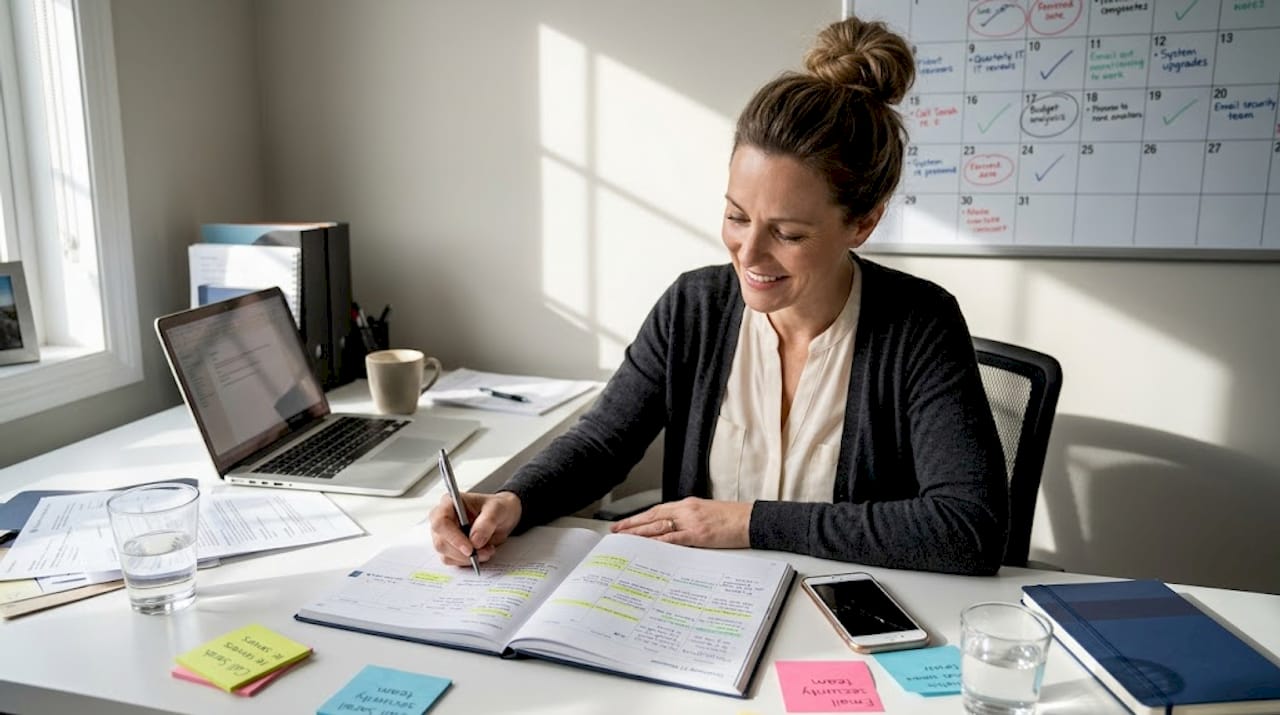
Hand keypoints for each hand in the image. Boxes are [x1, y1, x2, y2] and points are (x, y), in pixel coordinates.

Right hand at [429, 491, 521, 566]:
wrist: (502, 517)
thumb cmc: (496, 508)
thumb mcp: (497, 509)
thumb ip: (487, 522)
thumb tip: (475, 541)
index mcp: (449, 503)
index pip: (440, 522)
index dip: (453, 537)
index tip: (470, 548)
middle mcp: (443, 519)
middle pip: (441, 542)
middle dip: (463, 552)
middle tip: (484, 551)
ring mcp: (445, 535)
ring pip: (446, 555)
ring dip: (468, 558)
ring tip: (487, 550)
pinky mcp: (450, 548)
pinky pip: (453, 561)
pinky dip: (468, 561)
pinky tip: (482, 553)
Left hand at [610, 497, 750, 548]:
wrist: (752, 520)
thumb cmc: (733, 519)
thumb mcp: (707, 513)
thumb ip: (689, 519)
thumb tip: (674, 530)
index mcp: (688, 504)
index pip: (657, 510)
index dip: (639, 517)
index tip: (625, 524)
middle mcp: (686, 510)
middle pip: (653, 516)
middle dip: (633, 524)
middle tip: (616, 532)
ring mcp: (692, 522)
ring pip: (659, 526)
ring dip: (640, 533)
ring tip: (625, 539)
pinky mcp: (699, 534)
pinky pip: (675, 538)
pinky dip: (660, 542)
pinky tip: (648, 546)